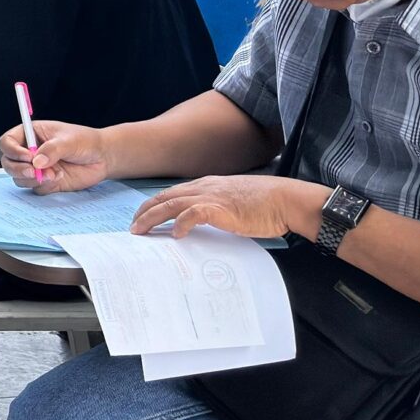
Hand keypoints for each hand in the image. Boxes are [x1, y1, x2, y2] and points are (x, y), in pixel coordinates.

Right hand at [0, 120, 107, 192]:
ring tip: (54, 174)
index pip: (8, 142)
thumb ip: (52, 149)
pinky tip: (59, 178)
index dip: (13, 150)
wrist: (103, 158)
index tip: (28, 157)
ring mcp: (36, 168)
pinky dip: (44, 186)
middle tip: (35, 172)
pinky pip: (35, 188)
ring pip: (19, 177)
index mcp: (30, 134)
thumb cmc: (86, 142)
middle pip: (8, 162)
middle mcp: (29, 152)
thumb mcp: (69, 140)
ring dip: (33, 179)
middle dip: (19, 169)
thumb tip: (36, 162)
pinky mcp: (45, 182)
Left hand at [132, 175, 325, 241]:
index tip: (141, 217)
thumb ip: (215, 209)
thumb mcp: (233, 202)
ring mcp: (212, 196)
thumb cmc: (265, 203)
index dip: (153, 205)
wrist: (286, 199)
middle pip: (164, 197)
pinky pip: (193, 214)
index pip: (171, 194)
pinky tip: (174, 234)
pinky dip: (181, 223)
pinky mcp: (221, 208)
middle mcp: (204, 188)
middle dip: (144, 212)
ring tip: (140, 231)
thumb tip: (202, 224)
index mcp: (206, 185)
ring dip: (152, 218)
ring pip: (172, 204)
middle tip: (133, 227)